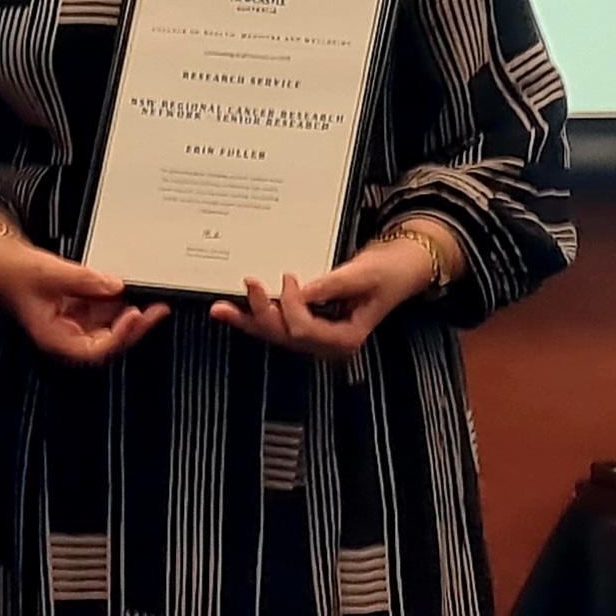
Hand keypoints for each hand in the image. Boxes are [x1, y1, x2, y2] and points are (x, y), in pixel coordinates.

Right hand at [0, 237, 169, 364]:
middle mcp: (65, 333)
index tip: (133, 315)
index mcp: (53, 337)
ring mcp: (72, 320)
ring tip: (148, 294)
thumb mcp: (47, 271)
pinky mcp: (77, 306)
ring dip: (128, 311)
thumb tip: (115, 285)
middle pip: (108, 340)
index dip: (118, 336)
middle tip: (157, 309)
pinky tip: (125, 286)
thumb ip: (84, 279)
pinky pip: (103, 307)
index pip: (93, 349)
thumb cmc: (9, 273)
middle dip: (133, 326)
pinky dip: (116, 298)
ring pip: (109, 324)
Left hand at [209, 237, 434, 359]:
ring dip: (248, 320)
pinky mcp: (305, 327)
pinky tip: (232, 310)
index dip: (291, 305)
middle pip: (284, 335)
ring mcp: (314, 338)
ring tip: (220, 309)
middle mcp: (326, 345)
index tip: (289, 278)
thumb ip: (332, 285)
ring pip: (274, 334)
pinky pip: (276, 325)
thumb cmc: (387, 273)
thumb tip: (302, 290)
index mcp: (345, 339)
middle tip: (249, 283)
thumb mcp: (364, 275)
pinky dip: (254, 317)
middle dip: (262, 312)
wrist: (395, 270)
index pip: (304, 330)